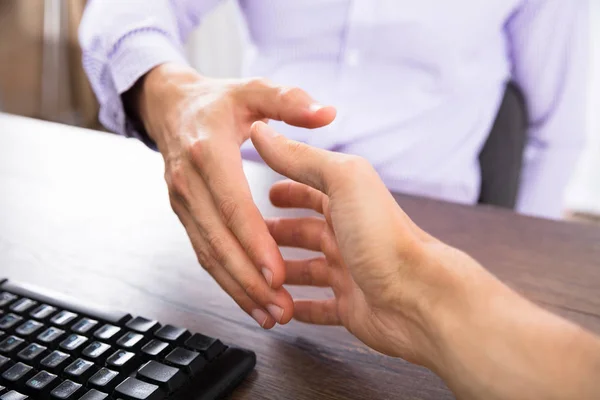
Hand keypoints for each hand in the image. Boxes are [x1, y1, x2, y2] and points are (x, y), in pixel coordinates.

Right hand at [132, 63, 335, 327]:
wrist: (170, 108)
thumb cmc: (218, 102)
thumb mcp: (253, 90)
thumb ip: (289, 103)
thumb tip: (326, 113)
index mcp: (210, 153)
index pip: (234, 206)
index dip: (256, 243)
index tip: (277, 274)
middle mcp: (190, 183)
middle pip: (219, 242)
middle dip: (248, 280)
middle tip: (278, 308)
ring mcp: (184, 204)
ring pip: (210, 256)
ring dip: (239, 290)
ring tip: (270, 315)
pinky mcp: (187, 217)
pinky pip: (206, 255)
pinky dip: (228, 281)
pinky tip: (252, 302)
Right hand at [250, 120, 450, 362]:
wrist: (420, 298)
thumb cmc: (386, 239)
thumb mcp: (344, 182)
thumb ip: (304, 158)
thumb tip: (264, 130)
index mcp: (347, 202)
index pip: (310, 189)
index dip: (286, 189)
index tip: (265, 192)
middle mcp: (348, 234)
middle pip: (305, 231)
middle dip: (277, 232)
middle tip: (254, 235)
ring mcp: (349, 271)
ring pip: (307, 270)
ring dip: (281, 270)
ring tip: (258, 273)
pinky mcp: (351, 306)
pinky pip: (319, 307)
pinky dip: (299, 307)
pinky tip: (283, 307)